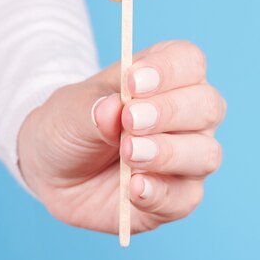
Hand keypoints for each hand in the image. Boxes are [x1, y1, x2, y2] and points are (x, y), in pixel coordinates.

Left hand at [17, 40, 225, 234]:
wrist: (51, 168)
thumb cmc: (70, 123)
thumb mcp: (70, 108)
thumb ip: (93, 107)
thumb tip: (113, 110)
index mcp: (165, 76)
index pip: (189, 61)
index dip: (168, 69)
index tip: (133, 83)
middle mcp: (187, 115)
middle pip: (208, 105)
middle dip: (170, 112)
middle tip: (130, 120)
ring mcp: (187, 157)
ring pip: (206, 153)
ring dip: (168, 153)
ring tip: (129, 153)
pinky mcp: (177, 197)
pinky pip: (186, 198)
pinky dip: (161, 193)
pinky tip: (134, 188)